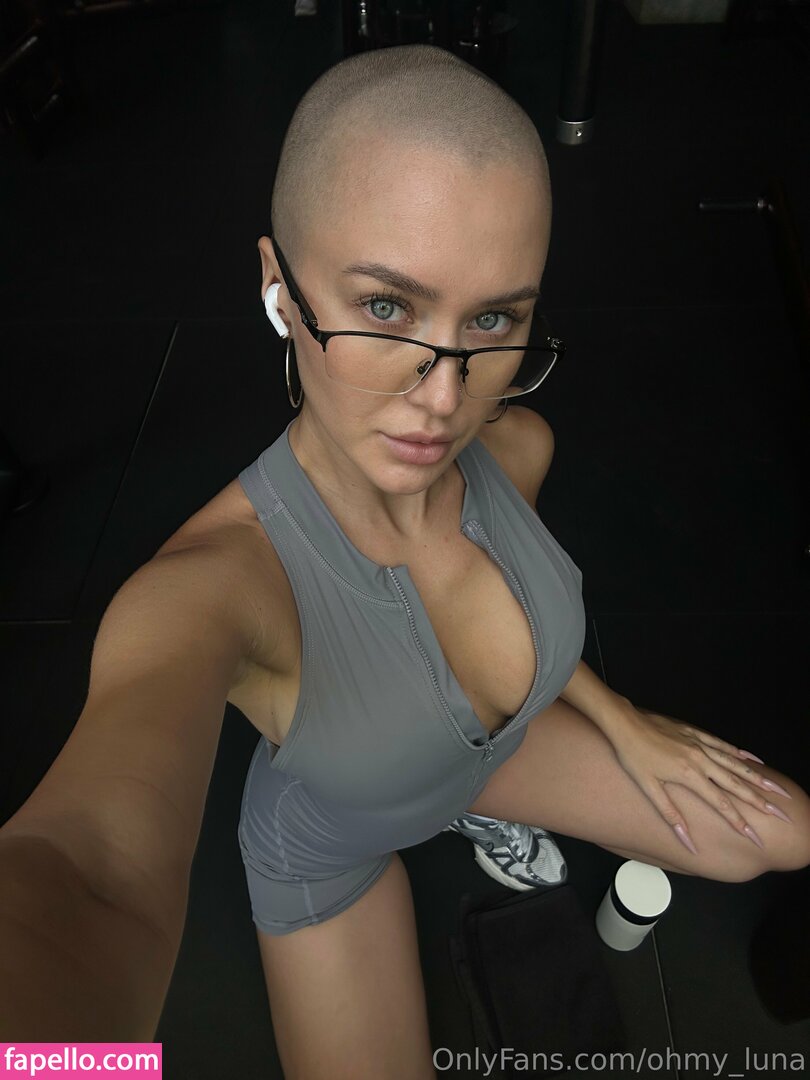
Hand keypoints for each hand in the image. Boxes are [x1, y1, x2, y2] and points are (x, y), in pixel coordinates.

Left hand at [609, 706, 792, 855]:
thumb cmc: (632, 755)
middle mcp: (700, 759)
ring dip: (759, 777)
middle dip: (761, 801)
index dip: (740, 823)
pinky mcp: (695, 732)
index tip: (756, 838)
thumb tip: (687, 842)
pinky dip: (740, 753)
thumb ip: (671, 816)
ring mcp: (699, 744)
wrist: (624, 721)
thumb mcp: (648, 788)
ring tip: (779, 788)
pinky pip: (723, 744)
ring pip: (736, 763)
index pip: (722, 805)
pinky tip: (753, 760)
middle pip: (737, 784)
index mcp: (689, 775)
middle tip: (782, 814)